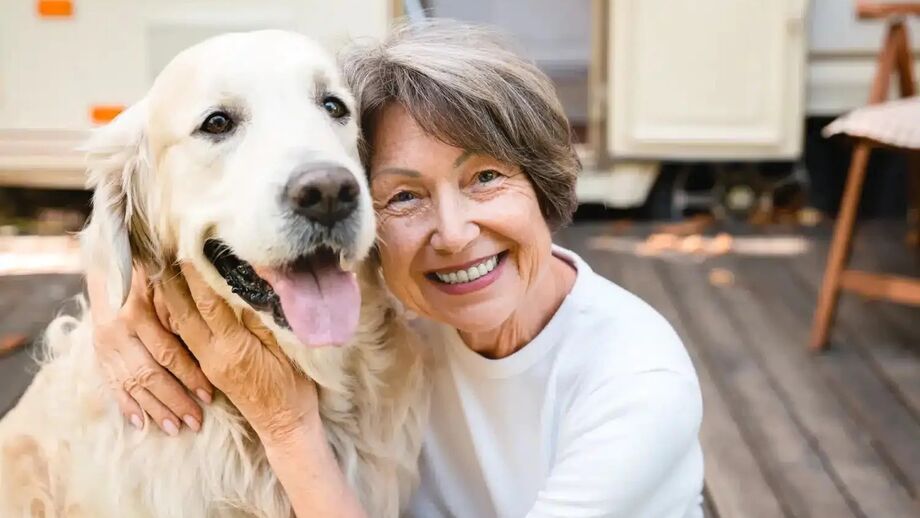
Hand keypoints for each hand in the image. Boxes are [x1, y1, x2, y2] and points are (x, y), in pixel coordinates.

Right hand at [88, 265, 213, 434]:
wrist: (106, 265)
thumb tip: (214, 325)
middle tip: (196, 421)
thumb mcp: (164, 282)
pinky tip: (140, 423)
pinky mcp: (98, 354)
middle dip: (175, 400)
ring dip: (154, 408)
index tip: (209, 394)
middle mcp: (117, 332)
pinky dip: (126, 405)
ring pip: (133, 384)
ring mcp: (104, 345)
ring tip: (175, 428)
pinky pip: (112, 384)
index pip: (167, 352)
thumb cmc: (147, 272)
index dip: (189, 375)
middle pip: (150, 375)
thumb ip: (182, 305)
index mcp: (137, 312)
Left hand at [157, 263, 319, 443]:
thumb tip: (244, 286)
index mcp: (233, 349)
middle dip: (170, 283)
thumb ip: (261, 319)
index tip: (186, 249)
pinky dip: (176, 315)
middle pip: (183, 313)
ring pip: (179, 325)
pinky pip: (185, 337)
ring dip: (168, 298)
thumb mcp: (285, 350)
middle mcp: (212, 355)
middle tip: (159, 253)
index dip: (195, 276)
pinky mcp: (208, 369)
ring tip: (158, 270)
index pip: (208, 304)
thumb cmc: (293, 386)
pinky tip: (173, 301)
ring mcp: (207, 364)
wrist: (285, 425)